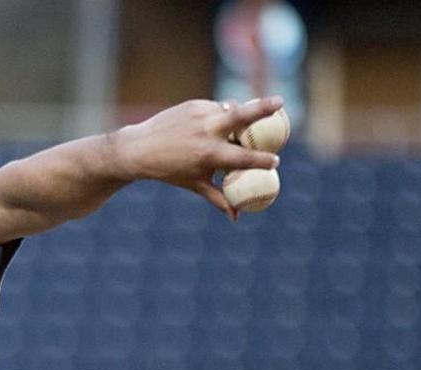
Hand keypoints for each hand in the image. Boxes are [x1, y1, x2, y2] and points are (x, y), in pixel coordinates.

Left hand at [114, 96, 283, 219]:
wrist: (139, 149)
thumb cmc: (170, 171)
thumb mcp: (195, 184)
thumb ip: (218, 198)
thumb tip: (237, 216)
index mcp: (209, 154)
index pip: (243, 157)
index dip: (262, 160)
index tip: (275, 162)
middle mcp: (206, 131)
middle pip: (242, 115)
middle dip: (263, 107)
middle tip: (281, 102)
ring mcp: (200, 115)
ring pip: (231, 109)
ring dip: (244, 111)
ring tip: (258, 112)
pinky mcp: (193, 105)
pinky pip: (216, 107)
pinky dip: (223, 114)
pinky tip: (225, 119)